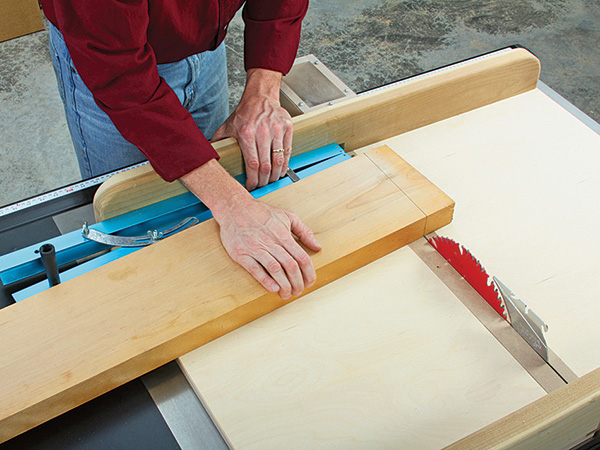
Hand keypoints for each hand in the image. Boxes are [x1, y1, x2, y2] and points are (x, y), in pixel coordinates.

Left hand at [211, 68, 292, 190]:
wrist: (261, 96)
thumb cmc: (245, 113)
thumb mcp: (227, 126)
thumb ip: (218, 141)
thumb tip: (207, 155)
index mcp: (247, 133)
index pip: (252, 164)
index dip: (253, 179)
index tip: (251, 186)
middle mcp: (263, 131)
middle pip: (266, 165)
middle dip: (264, 181)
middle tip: (262, 187)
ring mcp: (277, 129)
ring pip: (279, 160)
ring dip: (276, 175)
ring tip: (272, 181)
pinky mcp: (287, 128)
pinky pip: (288, 150)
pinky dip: (285, 163)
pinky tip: (281, 170)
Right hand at [216, 196, 320, 298]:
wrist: (234, 207)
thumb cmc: (261, 212)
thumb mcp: (287, 216)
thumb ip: (304, 231)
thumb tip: (317, 246)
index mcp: (283, 235)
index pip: (302, 258)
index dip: (309, 273)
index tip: (310, 282)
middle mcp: (271, 243)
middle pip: (291, 266)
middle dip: (298, 282)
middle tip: (299, 291)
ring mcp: (256, 249)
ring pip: (275, 270)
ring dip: (284, 285)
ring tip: (287, 294)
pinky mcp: (242, 254)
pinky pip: (255, 269)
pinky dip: (265, 280)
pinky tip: (273, 288)